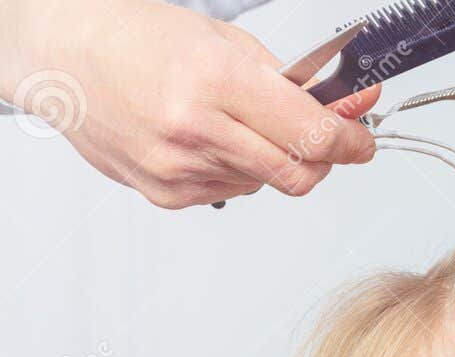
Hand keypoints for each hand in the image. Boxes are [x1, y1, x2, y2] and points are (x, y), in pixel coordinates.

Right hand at [0, 0, 380, 208]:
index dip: (351, 142)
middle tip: (321, 138)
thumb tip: (351, 107)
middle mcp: (195, 131)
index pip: (312, 134)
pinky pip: (232, 191)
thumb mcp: (227, 41)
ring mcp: (178, 169)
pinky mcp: (166, 194)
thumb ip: (293, 82)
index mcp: (213, 81)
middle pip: (299, 173)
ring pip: (267, 184)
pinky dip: (237, 170)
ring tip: (236, 121)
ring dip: (272, 159)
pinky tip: (206, 139)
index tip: (363, 141)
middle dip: (322, 159)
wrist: (65, 55)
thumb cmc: (140, 38)